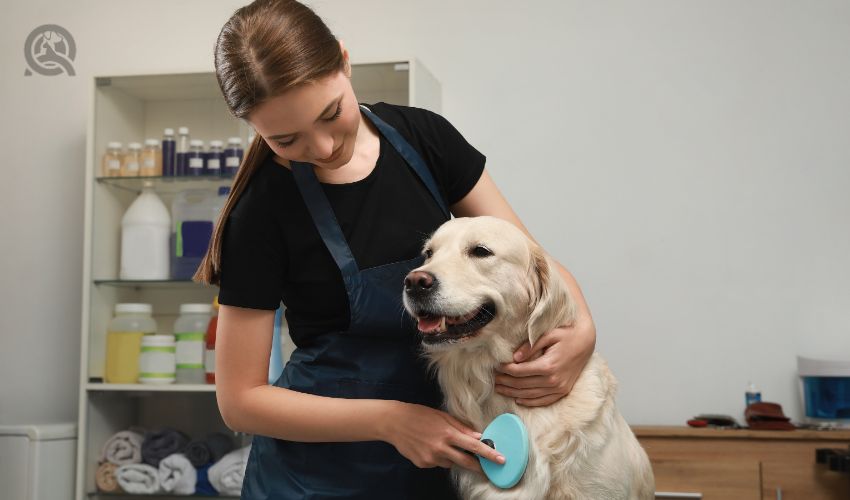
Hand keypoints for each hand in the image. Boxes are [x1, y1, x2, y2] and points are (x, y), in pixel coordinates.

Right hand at [382, 401, 505, 472]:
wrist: (394, 422)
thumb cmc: (419, 415)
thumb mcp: (441, 416)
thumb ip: (461, 427)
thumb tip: (478, 436)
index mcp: (447, 433)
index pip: (474, 446)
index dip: (489, 454)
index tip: (501, 459)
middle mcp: (440, 448)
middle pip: (466, 462)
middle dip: (478, 466)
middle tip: (486, 469)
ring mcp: (431, 458)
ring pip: (450, 463)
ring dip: (453, 457)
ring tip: (440, 443)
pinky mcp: (423, 464)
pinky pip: (437, 463)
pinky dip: (438, 457)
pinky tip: (428, 446)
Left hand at [494, 318, 595, 406]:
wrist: (586, 341)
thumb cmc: (567, 334)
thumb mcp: (549, 334)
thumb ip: (531, 346)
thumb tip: (515, 358)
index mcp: (549, 365)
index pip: (520, 371)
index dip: (506, 370)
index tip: (497, 366)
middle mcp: (554, 380)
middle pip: (522, 384)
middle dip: (506, 382)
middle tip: (493, 379)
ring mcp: (559, 388)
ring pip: (530, 395)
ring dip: (513, 393)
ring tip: (500, 389)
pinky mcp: (563, 391)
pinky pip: (544, 401)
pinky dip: (530, 402)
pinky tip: (518, 399)